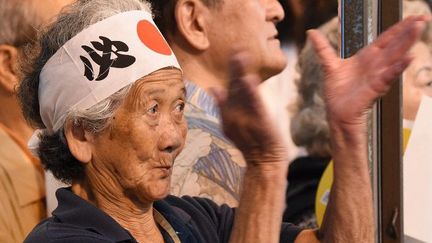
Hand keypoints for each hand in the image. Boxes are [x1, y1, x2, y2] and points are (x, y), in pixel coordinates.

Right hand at [209, 53, 287, 165]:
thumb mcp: (231, 124)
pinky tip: (249, 79)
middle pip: (233, 87)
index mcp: (229, 112)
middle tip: (237, 48)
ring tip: (241, 57)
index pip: (228, 87)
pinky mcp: (258, 121)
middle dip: (234, 67)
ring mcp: (245, 117)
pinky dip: (251, 93)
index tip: (234, 52)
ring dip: (240, 74)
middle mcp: (234, 113)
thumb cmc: (250, 142)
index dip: (231, 70)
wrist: (263, 161)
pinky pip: (254, 105)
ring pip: (241, 93)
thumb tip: (214, 88)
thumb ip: (222, 106)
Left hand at [308, 16, 429, 131]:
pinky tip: (409, 57)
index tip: (412, 17)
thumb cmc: (337, 92)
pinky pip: (389, 75)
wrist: (337, 113)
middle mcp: (375, 65)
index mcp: (367, 57)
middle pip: (394, 44)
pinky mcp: (375, 87)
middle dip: (408, 31)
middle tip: (422, 18)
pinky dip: (398, 67)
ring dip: (407, 43)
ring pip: (395, 56)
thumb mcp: (329, 65)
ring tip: (417, 29)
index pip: (386, 38)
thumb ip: (322, 48)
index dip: (398, 27)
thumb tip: (311, 32)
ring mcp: (377, 75)